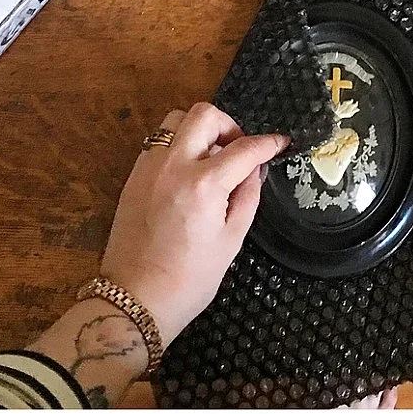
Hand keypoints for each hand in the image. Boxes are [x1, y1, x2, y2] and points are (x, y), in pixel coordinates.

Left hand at [101, 106, 286, 346]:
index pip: (243, 148)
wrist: (136, 298)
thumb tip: (255, 170)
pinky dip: (178, 148)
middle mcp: (172, 167)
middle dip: (229, 126)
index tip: (280, 143)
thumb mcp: (231, 240)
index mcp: (203, 185)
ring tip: (212, 161)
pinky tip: (189, 176)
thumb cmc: (188, 279)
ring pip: (175, 122)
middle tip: (240, 150)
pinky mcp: (133, 177)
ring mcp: (148, 168)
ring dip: (199, 131)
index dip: (268, 143)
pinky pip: (158, 144)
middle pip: (203, 115)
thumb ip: (247, 197)